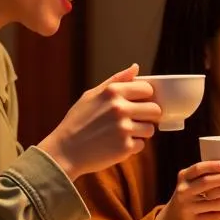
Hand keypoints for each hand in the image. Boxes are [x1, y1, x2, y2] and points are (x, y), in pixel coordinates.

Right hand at [37, 63, 161, 179]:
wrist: (64, 152)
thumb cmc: (78, 122)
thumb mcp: (92, 95)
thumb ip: (116, 80)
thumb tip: (136, 67)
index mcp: (113, 92)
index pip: (148, 89)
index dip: (146, 97)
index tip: (139, 103)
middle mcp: (120, 108)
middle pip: (155, 109)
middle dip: (148, 116)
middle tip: (134, 120)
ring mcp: (123, 128)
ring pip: (150, 129)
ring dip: (141, 132)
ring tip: (123, 133)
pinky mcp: (125, 147)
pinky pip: (141, 144)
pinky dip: (132, 146)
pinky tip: (116, 145)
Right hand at [155, 161, 219, 219]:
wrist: (173, 218)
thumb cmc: (190, 194)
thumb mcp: (190, 182)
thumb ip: (204, 176)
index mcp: (184, 177)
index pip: (197, 169)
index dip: (212, 166)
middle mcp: (184, 191)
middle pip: (205, 183)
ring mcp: (188, 207)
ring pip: (211, 202)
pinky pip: (213, 218)